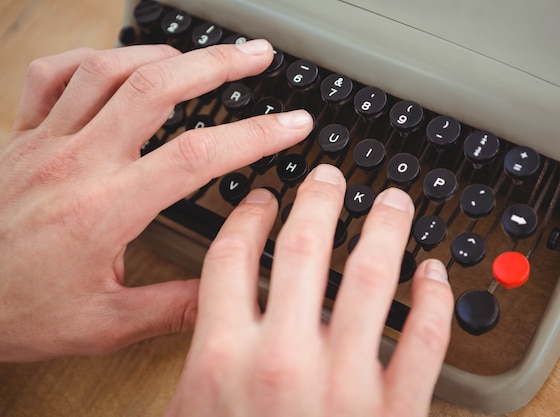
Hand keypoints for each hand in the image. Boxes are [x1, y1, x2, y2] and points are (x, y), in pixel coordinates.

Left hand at [0, 40, 312, 360]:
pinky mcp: (19, 138)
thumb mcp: (103, 325)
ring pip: (106, 69)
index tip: (290, 125)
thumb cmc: (15, 311)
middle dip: (217, 65)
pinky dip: (92, 59)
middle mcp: (76, 164)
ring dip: (162, 54)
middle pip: (156, 88)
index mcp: (104, 210)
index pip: (196, 156)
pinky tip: (118, 64)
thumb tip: (227, 294)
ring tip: (201, 57)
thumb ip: (173, 307)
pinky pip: (52, 76)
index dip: (254, 135)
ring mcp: (44, 143)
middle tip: (255, 57)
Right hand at [166, 164, 453, 416]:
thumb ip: (196, 365)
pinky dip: (435, 302)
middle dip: (319, 201)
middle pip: (304, 249)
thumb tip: (203, 318)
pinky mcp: (395, 413)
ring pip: (372, 278)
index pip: (232, 257)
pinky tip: (436, 274)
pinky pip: (423, 342)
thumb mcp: (188, 416)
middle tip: (331, 177)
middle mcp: (285, 359)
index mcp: (224, 358)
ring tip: (392, 203)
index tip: (263, 199)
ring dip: (385, 230)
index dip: (248, 216)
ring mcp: (345, 383)